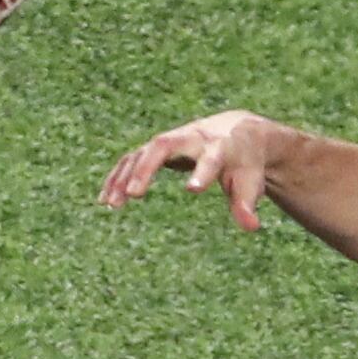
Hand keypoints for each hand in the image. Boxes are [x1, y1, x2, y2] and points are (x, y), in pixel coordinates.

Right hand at [99, 110, 285, 221]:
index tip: (193, 190)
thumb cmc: (244, 163)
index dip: (202, 172)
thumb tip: (252, 226)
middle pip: (163, 145)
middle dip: (146, 168)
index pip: (210, 157)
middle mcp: (191, 138)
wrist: (237, 132)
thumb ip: (246, 203)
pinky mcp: (157, 148)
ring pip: (141, 152)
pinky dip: (117, 177)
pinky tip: (105, 199)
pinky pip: (132, 159)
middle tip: (132, 194)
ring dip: (124, 176)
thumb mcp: (249, 182)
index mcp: (219, 146)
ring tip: (110, 204)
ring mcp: (171, 141)